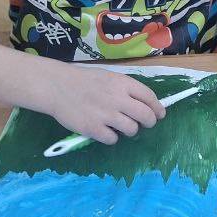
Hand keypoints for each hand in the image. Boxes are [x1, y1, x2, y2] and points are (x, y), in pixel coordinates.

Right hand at [42, 65, 164, 143]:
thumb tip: (146, 104)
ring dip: (130, 130)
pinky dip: (111, 137)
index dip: (158, 108)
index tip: (160, 114)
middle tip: (145, 124)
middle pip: (146, 116)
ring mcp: (106, 115)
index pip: (149, 97)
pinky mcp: (93, 129)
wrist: (56, 86)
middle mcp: (117, 99)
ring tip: (121, 127)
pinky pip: (113, 139)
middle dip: (149, 122)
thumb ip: (126, 89)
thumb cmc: (83, 81)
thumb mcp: (109, 77)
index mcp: (122, 83)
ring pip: (132, 129)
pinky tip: (105, 131)